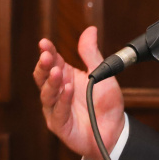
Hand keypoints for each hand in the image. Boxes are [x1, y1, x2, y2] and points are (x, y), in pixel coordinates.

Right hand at [33, 26, 124, 159]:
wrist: (115, 129)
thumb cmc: (105, 102)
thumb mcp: (100, 73)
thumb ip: (91, 53)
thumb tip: (90, 29)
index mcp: (65, 76)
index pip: (52, 61)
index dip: (47, 51)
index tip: (44, 42)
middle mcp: (57, 91)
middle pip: (43, 77)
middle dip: (43, 66)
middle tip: (46, 56)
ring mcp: (55, 108)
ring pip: (47, 94)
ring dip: (51, 82)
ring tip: (56, 71)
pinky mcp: (60, 124)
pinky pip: (58, 112)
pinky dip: (62, 100)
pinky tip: (67, 89)